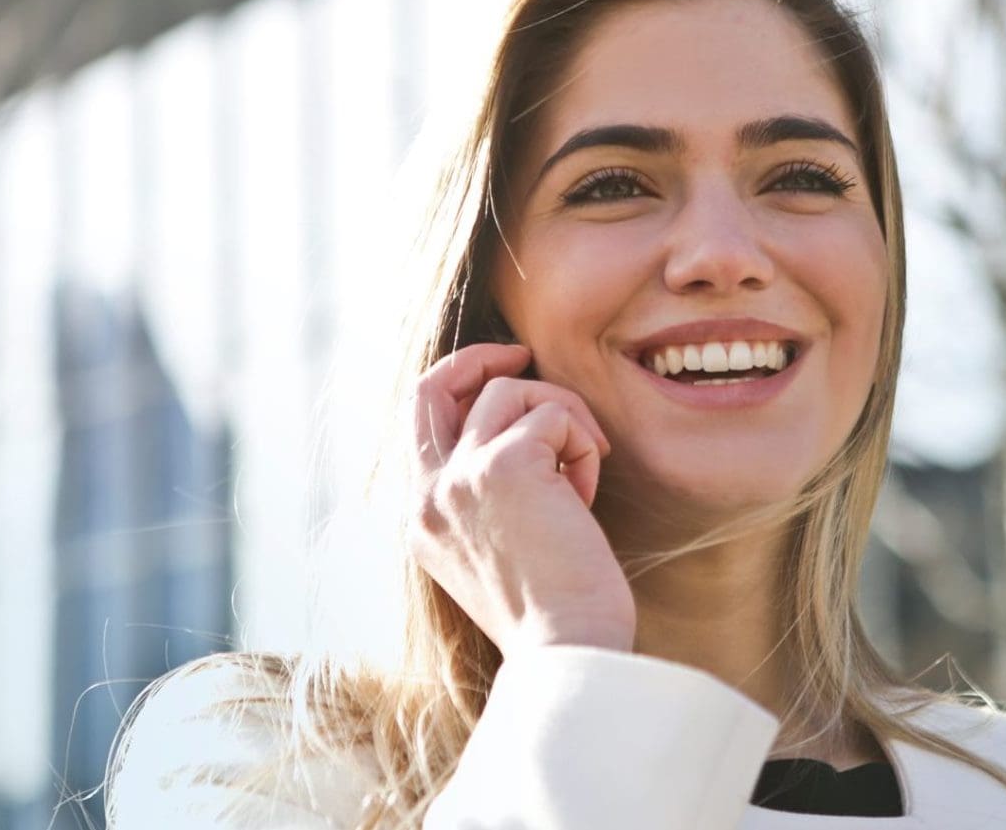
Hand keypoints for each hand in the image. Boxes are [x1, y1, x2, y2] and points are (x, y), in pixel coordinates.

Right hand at [408, 343, 634, 655]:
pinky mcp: (505, 465)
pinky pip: (554, 415)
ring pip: (511, 392)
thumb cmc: (554, 612)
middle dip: (480, 358)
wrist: (567, 650)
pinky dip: (582, 443)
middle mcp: (427, 496)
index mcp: (421, 520)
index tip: (504, 376)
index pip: (418, 423)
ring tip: (583, 473)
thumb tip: (523, 436)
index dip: (459, 386)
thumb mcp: (498, 551)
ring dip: (563, 419)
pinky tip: (587, 495)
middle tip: (524, 354)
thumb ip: (487, 497)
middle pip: (433, 386)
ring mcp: (459, 478)